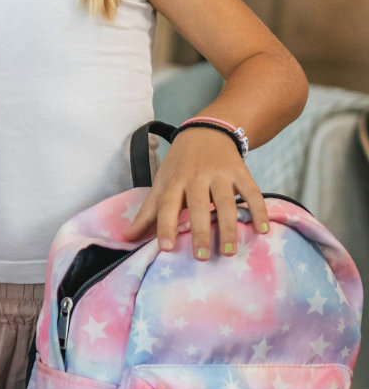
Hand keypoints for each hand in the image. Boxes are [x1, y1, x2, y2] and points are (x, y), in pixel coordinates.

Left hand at [124, 127, 269, 257]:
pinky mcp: (241, 172)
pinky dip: (259, 210)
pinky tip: (262, 231)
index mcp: (174, 181)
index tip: (166, 248)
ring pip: (226, 201)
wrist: (206, 131)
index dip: (165, 226)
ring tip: (228, 252)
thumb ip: (147, 213)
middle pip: (198, 205)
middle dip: (199, 231)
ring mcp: (221, 174)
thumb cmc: (179, 165)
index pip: (167, 205)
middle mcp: (196, 177)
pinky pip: (252, 192)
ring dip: (228, 227)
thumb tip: (125, 238)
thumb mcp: (161, 184)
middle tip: (201, 258)